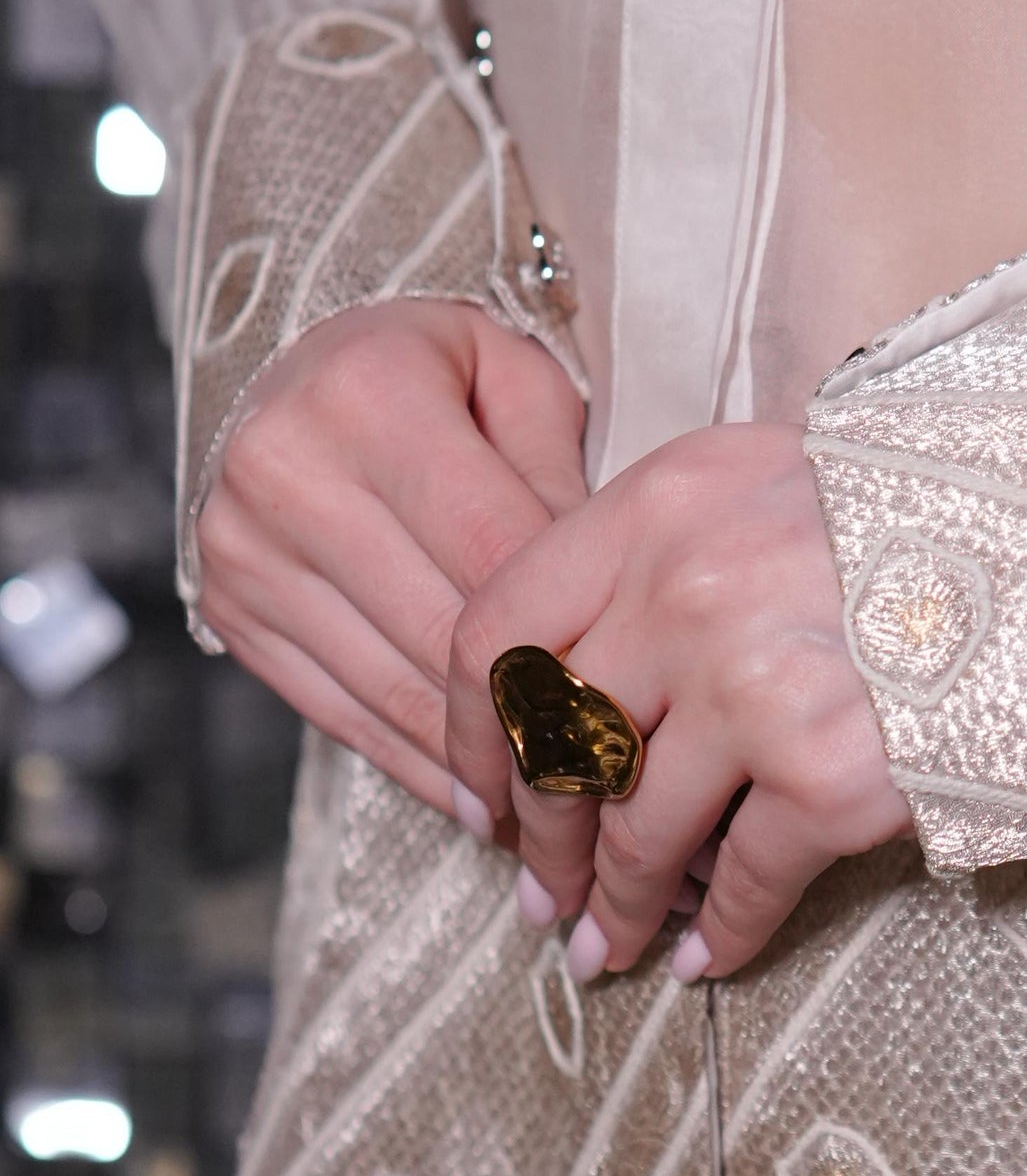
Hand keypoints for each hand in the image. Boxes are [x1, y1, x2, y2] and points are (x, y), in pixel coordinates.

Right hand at [197, 300, 586, 814]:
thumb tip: (595, 608)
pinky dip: (422, 765)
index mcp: (368, 396)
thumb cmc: (435, 374)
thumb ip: (560, 476)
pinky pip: (344, 716)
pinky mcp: (232, 615)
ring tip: (565, 801)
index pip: (493, 548)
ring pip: (394, 692)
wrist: (291, 374)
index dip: (572, 624)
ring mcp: (244, 553)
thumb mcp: (515, 380)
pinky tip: (485, 797)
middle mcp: (287, 473)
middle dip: (538, 712)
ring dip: (484, 763)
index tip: (644, 684)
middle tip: (622, 771)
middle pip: (443, 633)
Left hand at [445, 423, 912, 980]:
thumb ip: (669, 556)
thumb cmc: (922, 517)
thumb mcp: (772, 486)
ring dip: (613, 906)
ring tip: (604, 947)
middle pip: (557, 749)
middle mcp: (684, 594)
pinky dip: (718, 936)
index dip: (475, 737)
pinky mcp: (831, 776)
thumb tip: (582, 685)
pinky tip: (703, 961)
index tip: (482, 799)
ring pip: (637, 830)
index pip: (500, 633)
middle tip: (540, 899)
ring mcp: (754, 689)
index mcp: (659, 507)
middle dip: (542, 843)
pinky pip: (741, 882)